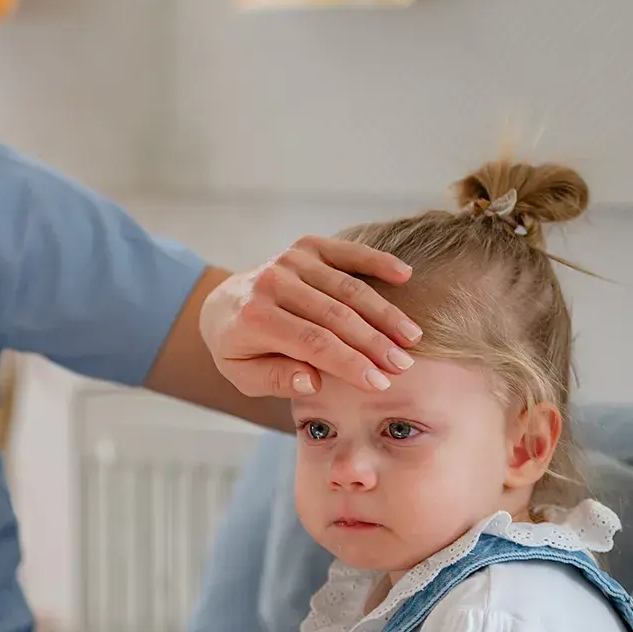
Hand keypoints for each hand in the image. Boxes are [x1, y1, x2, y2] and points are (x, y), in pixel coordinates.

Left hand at [200, 236, 421, 398]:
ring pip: (348, 288)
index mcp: (254, 318)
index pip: (313, 343)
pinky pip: (347, 253)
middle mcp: (272, 283)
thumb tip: (313, 382)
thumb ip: (276, 380)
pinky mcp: (307, 248)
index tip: (380, 383)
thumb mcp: (244, 376)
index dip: (350, 363)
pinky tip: (405, 274)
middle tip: (403, 365)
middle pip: (335, 315)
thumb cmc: (238, 349)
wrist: (220, 305)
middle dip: (374, 342)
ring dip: (384, 313)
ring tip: (412, 337)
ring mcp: (291, 261)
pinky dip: (377, 261)